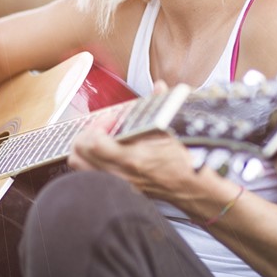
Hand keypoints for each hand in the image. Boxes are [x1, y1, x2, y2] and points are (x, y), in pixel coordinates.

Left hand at [66, 80, 199, 200]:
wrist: (197, 189)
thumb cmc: (189, 162)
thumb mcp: (176, 129)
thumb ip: (163, 105)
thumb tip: (159, 87)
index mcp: (133, 157)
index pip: (94, 142)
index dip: (97, 125)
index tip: (111, 118)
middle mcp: (121, 173)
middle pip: (79, 155)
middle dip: (86, 135)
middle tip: (101, 126)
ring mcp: (120, 183)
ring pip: (82, 167)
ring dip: (85, 150)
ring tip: (99, 138)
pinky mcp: (122, 189)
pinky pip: (93, 176)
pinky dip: (91, 162)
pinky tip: (106, 153)